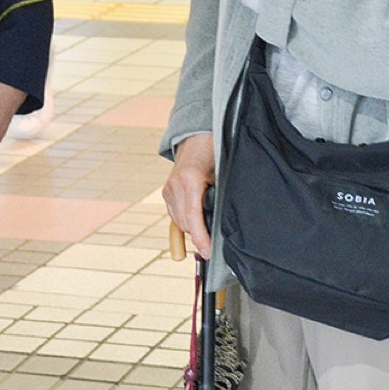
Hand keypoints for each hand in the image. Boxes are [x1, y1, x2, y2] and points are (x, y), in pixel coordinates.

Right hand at [163, 134, 214, 258]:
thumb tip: (222, 223)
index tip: (208, 252)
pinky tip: (196, 219)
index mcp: (190, 180)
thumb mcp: (221, 174)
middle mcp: (175, 185)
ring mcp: (168, 188)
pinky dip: (185, 220)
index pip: (193, 217)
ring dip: (191, 228)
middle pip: (185, 222)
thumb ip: (218, 196)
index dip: (201, 238)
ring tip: (206, 232)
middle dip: (198, 236)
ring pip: (178, 220)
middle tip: (212, 245)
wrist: (197, 137)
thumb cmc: (214, 153)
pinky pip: (174, 214)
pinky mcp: (166, 190)